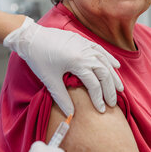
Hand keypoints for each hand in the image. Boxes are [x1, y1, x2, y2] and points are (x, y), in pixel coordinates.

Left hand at [3, 17, 123, 115]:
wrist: (31, 38)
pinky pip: (100, 50)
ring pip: (105, 62)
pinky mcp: (82, 40)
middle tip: (113, 103)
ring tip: (119, 89)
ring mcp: (85, 45)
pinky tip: (116, 66)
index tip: (100, 110)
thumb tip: (70, 113)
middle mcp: (85, 52)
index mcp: (77, 62)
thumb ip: (62, 97)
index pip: (94, 84)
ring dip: (113, 76)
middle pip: (104, 73)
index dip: (99, 98)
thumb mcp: (49, 80)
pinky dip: (109, 58)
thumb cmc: (39, 58)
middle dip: (110, 90)